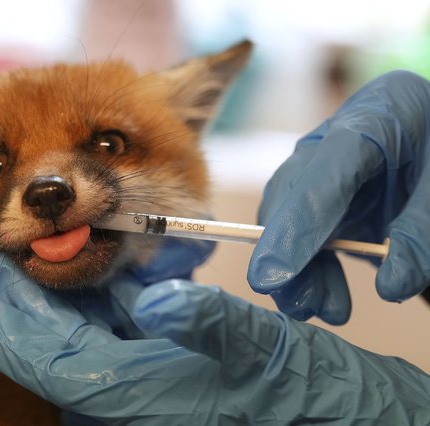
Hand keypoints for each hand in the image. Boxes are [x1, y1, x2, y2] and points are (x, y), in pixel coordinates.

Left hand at [0, 249, 429, 423]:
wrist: (326, 413)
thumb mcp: (267, 354)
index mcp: (145, 394)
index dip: (7, 334)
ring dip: (45, 307)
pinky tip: (83, 282)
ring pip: (76, 343)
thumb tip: (161, 302)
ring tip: (18, 269)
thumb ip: (213, 327)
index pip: (56, 365)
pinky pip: (108, 340)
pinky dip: (90, 310)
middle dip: (13, 313)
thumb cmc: (301, 391)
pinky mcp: (157, 370)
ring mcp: (141, 382)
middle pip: (54, 353)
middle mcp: (131, 394)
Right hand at [248, 70, 429, 323]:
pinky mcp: (318, 192)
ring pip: (286, 217)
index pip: (323, 172)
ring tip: (322, 309)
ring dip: (297, 268)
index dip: (295, 226)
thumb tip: (391, 288)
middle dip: (288, 254)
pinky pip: (300, 230)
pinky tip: (323, 296)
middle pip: (290, 196)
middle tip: (303, 306)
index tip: (272, 277)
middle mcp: (332, 140)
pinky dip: (308, 266)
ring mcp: (319, 166)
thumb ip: (422, 233)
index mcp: (374, 118)